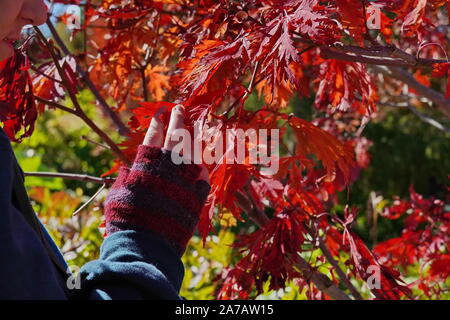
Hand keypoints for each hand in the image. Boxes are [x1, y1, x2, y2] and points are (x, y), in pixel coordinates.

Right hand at [104, 105, 210, 255]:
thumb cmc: (126, 220)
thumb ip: (125, 178)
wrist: (148, 244)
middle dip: (178, 119)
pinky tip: (200, 160)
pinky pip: (203, 172)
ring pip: (194, 148)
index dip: (157, 122)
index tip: (160, 113)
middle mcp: (169, 163)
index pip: (154, 134)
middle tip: (180, 108)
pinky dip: (201, 164)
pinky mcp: (199, 191)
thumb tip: (128, 168)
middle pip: (176, 134)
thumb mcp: (118, 195)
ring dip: (193, 136)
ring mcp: (186, 176)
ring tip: (194, 128)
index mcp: (147, 162)